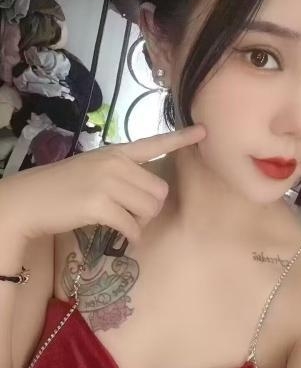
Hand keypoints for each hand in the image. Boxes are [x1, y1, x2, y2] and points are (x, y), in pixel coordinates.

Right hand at [0, 125, 205, 243]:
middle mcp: (115, 163)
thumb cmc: (61, 187)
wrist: (29, 199)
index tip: (204, 131)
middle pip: (159, 191)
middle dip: (151, 210)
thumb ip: (120, 174)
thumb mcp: (93, 169)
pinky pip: (133, 226)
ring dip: (141, 223)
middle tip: (132, 216)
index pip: (154, 143)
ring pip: (149, 209)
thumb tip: (148, 195)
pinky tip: (121, 236)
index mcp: (116, 152)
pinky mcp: (99, 205)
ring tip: (123, 223)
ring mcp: (107, 182)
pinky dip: (132, 236)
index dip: (181, 138)